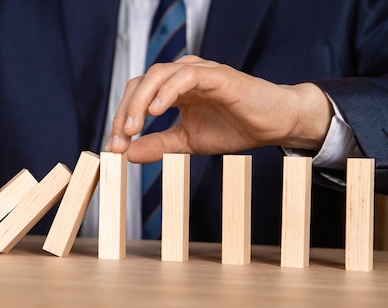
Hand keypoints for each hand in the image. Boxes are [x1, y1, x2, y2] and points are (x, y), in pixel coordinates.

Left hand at [105, 55, 333, 162]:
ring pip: (157, 74)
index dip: (121, 119)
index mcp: (172, 91)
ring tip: (133, 128)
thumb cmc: (234, 128)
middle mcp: (181, 76)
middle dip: (125, 111)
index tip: (114, 147)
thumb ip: (158, 145)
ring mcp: (198, 72)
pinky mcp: (216, 74)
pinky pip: (185, 75)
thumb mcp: (187, 142)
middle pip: (140, 83)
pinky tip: (157, 111)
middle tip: (119, 139)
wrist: (273, 125)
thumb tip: (126, 155)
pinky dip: (167, 91)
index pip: (137, 97)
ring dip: (140, 102)